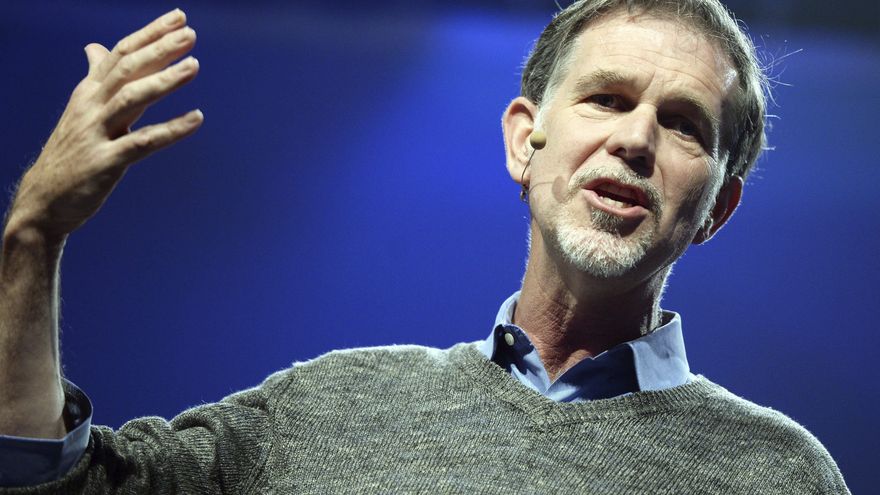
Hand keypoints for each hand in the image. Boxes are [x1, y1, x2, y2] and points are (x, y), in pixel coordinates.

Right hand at [4, 9, 202, 243]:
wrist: (44, 199)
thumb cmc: (71, 152)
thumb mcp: (81, 110)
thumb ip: (96, 79)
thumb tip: (95, 47)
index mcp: (88, 92)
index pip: (121, 53)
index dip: (150, 34)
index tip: (179, 18)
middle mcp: (91, 106)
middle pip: (127, 69)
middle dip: (159, 49)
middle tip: (191, 35)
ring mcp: (97, 133)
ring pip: (132, 99)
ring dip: (164, 81)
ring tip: (194, 67)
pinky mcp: (106, 162)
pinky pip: (143, 142)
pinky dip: (171, 129)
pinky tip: (197, 119)